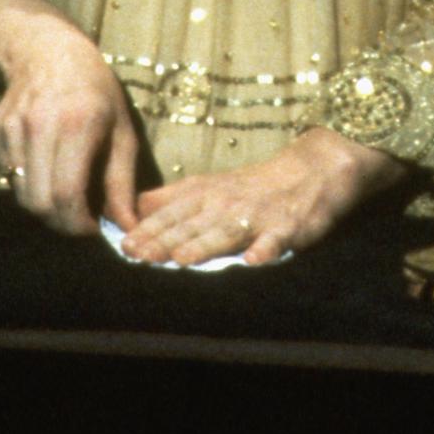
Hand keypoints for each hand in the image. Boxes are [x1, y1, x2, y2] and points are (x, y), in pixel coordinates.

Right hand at [0, 0, 138, 235]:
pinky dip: (29, 184)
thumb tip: (127, 227)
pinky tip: (47, 167)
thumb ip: (122, 183)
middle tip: (80, 219)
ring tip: (67, 192)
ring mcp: (12, 129)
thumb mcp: (121, 131)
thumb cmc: (95, 91)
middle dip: (61, 223)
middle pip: (39, 204)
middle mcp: (39, 127)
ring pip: (21, 195)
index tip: (94, 228)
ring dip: (45, 206)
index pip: (67, 196)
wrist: (48, 51)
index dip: (79, 224)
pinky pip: (9, 176)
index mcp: (77, 125)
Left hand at [120, 128, 405, 265]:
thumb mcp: (207, 186)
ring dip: (205, 244)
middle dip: (165, 240)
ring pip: (227, 231)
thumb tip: (130, 210)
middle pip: (193, 224)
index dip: (148, 230)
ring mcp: (257, 215)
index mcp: (206, 194)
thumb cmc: (250, 186)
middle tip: (140, 255)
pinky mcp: (288, 226)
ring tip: (184, 259)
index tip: (124, 245)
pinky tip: (254, 260)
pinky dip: (265, 249)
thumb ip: (170, 199)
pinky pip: (276, 239)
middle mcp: (227, 203)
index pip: (171, 213)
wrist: (309, 172)